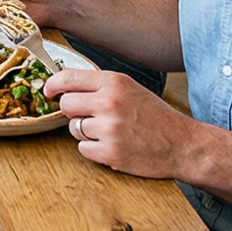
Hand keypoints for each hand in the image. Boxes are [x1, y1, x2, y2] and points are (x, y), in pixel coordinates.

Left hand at [49, 67, 203, 179]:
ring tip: (107, 132)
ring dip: (84, 132)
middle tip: (88, 116)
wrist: (183, 144)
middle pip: (66, 104)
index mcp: (115, 82)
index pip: (69, 78)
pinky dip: (93, 149)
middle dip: (72, 111)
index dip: (53, 85)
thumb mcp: (131, 89)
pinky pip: (83, 149)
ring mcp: (109, 129)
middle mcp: (109, 102)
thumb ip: (101, 86)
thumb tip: (66, 87)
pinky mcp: (110, 153)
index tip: (48, 91)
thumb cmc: (156, 116)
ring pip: (73, 128)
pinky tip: (111, 145)